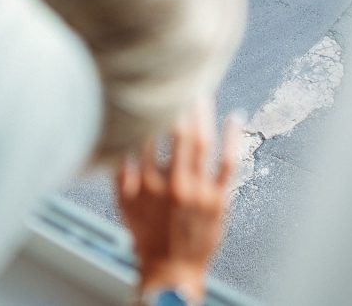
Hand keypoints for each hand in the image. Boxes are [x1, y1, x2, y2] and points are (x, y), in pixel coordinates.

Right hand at [116, 101, 242, 303]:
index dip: (151, 109)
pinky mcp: (219, 200)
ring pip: (203, 143)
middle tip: (183, 81)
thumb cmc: (146, 235)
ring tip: (203, 93)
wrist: (171, 269)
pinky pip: (229, 163)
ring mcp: (198, 191)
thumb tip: (116, 137)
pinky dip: (233, 138)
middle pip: (178, 133)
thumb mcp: (123, 204)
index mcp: (147, 182)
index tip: (153, 89)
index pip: (147, 135)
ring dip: (204, 114)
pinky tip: (235, 118)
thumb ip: (119, 171)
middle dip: (181, 104)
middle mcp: (173, 184)